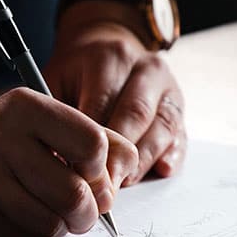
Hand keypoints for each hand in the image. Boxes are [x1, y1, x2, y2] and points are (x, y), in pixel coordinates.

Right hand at [0, 88, 137, 236]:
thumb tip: (124, 173)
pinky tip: (21, 217)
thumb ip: (94, 138)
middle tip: (82, 211)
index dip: (102, 169)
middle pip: (74, 193)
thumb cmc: (2, 140)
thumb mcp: (44, 122)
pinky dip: (32, 235)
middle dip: (88, 212)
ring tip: (51, 214)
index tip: (91, 174)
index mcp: (26, 107)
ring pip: (50, 223)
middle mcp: (0, 138)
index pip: (92, 144)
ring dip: (60, 227)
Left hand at [43, 19, 185, 184]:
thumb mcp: (56, 81)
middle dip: (118, 155)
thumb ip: (57, 115)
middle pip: (136, 115)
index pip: (102, 104)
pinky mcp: (179, 107)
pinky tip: (160, 170)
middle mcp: (146, 69)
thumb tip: (56, 159)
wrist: (107, 49)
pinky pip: (181, 134)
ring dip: (143, 161)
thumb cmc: (76, 74)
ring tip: (122, 183)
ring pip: (162, 127)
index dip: (90, 142)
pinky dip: (172, 155)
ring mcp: (168, 88)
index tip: (77, 172)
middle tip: (101, 186)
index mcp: (111, 58)